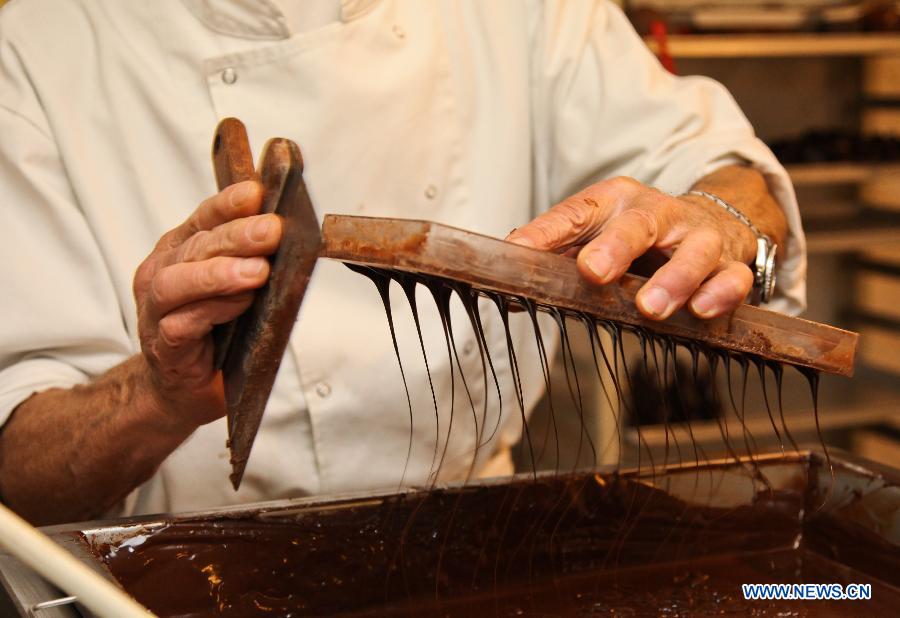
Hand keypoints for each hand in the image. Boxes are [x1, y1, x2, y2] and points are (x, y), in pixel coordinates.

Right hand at [132, 181, 280, 425]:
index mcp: (181, 250)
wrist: (180, 389)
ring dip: (220, 273)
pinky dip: (212, 311)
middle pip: (197, 246)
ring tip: (257, 271)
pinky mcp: (163, 345)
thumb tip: (293, 237)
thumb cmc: (213, 332)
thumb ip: (253, 261)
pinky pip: (182, 325)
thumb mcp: (235, 288)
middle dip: (237, 236)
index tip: (257, 192)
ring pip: (178, 282)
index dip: (228, 204)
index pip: (204, 218)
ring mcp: (156, 309)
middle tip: (272, 230)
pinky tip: (239, 305)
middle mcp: (162, 272)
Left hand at [506, 176, 757, 319]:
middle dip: (615, 248)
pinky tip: (701, 311)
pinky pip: (732, 277)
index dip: (546, 232)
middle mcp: (658, 213)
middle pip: (639, 224)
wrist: (711, 222)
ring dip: (674, 279)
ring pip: (693, 251)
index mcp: (616, 202)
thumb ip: (554, 258)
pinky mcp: (729, 264)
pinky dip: (720, 293)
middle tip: (593, 272)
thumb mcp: (593, 235)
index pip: (576, 212)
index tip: (517, 252)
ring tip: (651, 308)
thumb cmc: (638, 235)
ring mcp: (697, 238)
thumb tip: (509, 292)